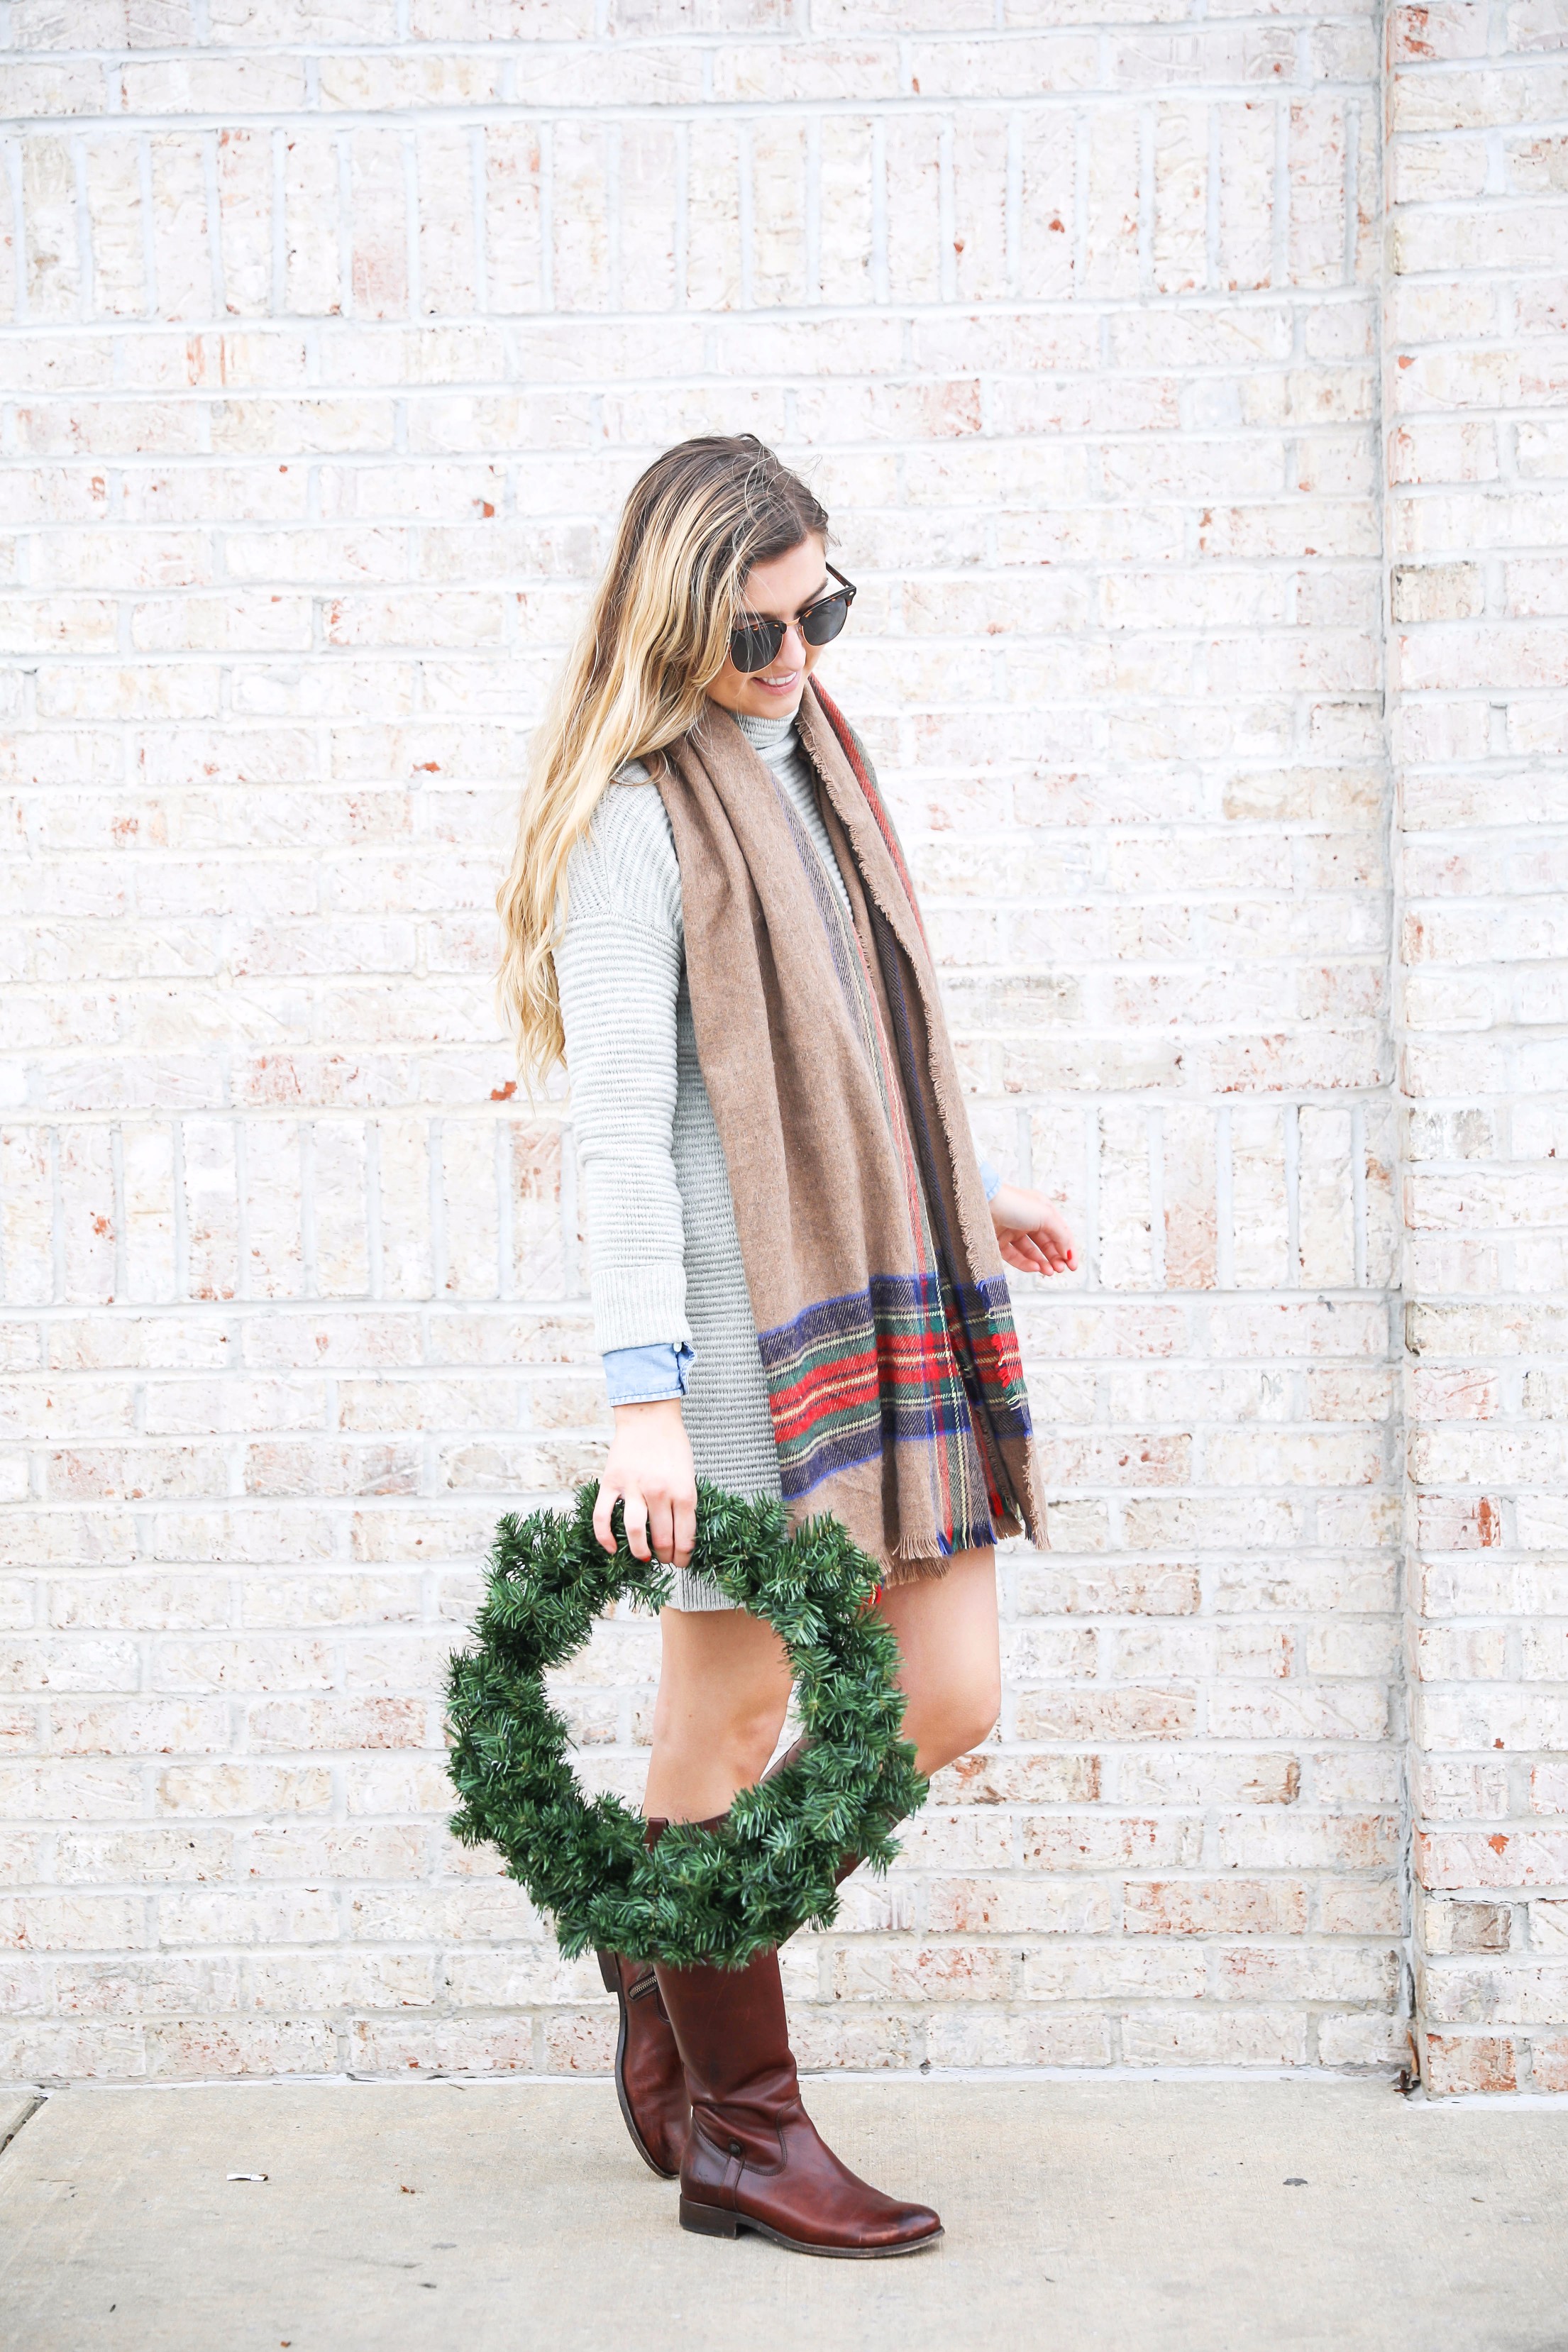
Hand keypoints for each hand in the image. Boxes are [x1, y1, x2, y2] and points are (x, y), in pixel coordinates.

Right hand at [593, 1398, 696, 1568]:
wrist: (650, 1416)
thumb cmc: (674, 1445)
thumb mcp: (690, 1475)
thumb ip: (685, 1502)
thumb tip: (681, 1535)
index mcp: (684, 1492)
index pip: (685, 1538)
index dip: (683, 1557)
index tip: (681, 1562)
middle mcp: (660, 1492)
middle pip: (662, 1540)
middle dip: (665, 1556)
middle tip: (663, 1559)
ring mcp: (634, 1488)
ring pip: (635, 1532)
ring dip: (639, 1552)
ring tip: (644, 1557)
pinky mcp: (611, 1482)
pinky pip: (603, 1516)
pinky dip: (605, 1537)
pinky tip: (611, 1548)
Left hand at [989, 1182, 1076, 1278]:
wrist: (982, 1204)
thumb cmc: (1015, 1203)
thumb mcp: (1047, 1216)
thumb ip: (1061, 1235)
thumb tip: (1068, 1253)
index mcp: (1041, 1210)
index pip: (1060, 1232)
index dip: (1068, 1249)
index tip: (1073, 1265)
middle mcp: (1028, 1220)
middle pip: (1046, 1243)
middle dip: (1055, 1257)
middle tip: (1060, 1269)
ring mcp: (1012, 1230)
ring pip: (1031, 1252)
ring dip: (1042, 1263)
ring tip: (1049, 1271)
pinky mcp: (998, 1241)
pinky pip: (1015, 1256)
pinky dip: (1025, 1263)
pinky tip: (1034, 1268)